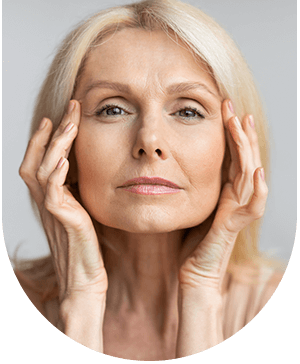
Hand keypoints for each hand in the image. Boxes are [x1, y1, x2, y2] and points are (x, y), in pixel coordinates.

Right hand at [19, 100, 107, 302]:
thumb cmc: (87, 249)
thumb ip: (78, 195)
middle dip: (51, 132)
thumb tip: (84, 175)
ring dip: (55, 145)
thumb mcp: (81, 214)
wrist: (85, 281)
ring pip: (42, 171)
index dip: (47, 138)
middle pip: (36, 159)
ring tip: (68, 123)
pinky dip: (56, 175)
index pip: (41, 161)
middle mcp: (47, 202)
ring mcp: (53, 212)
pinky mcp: (64, 222)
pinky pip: (53, 195)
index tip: (62, 117)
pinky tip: (64, 160)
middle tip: (69, 108)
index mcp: (52, 199)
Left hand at [179, 99, 267, 296]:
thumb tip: (174, 164)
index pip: (232, 157)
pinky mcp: (232, 228)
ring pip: (248, 176)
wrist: (193, 272)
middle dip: (240, 133)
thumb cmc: (191, 241)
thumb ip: (191, 186)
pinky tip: (256, 172)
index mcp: (224, 192)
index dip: (231, 135)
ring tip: (242, 125)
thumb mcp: (190, 205)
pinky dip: (257, 191)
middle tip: (233, 108)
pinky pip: (251, 209)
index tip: (223, 111)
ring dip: (247, 150)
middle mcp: (234, 199)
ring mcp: (236, 213)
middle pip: (243, 160)